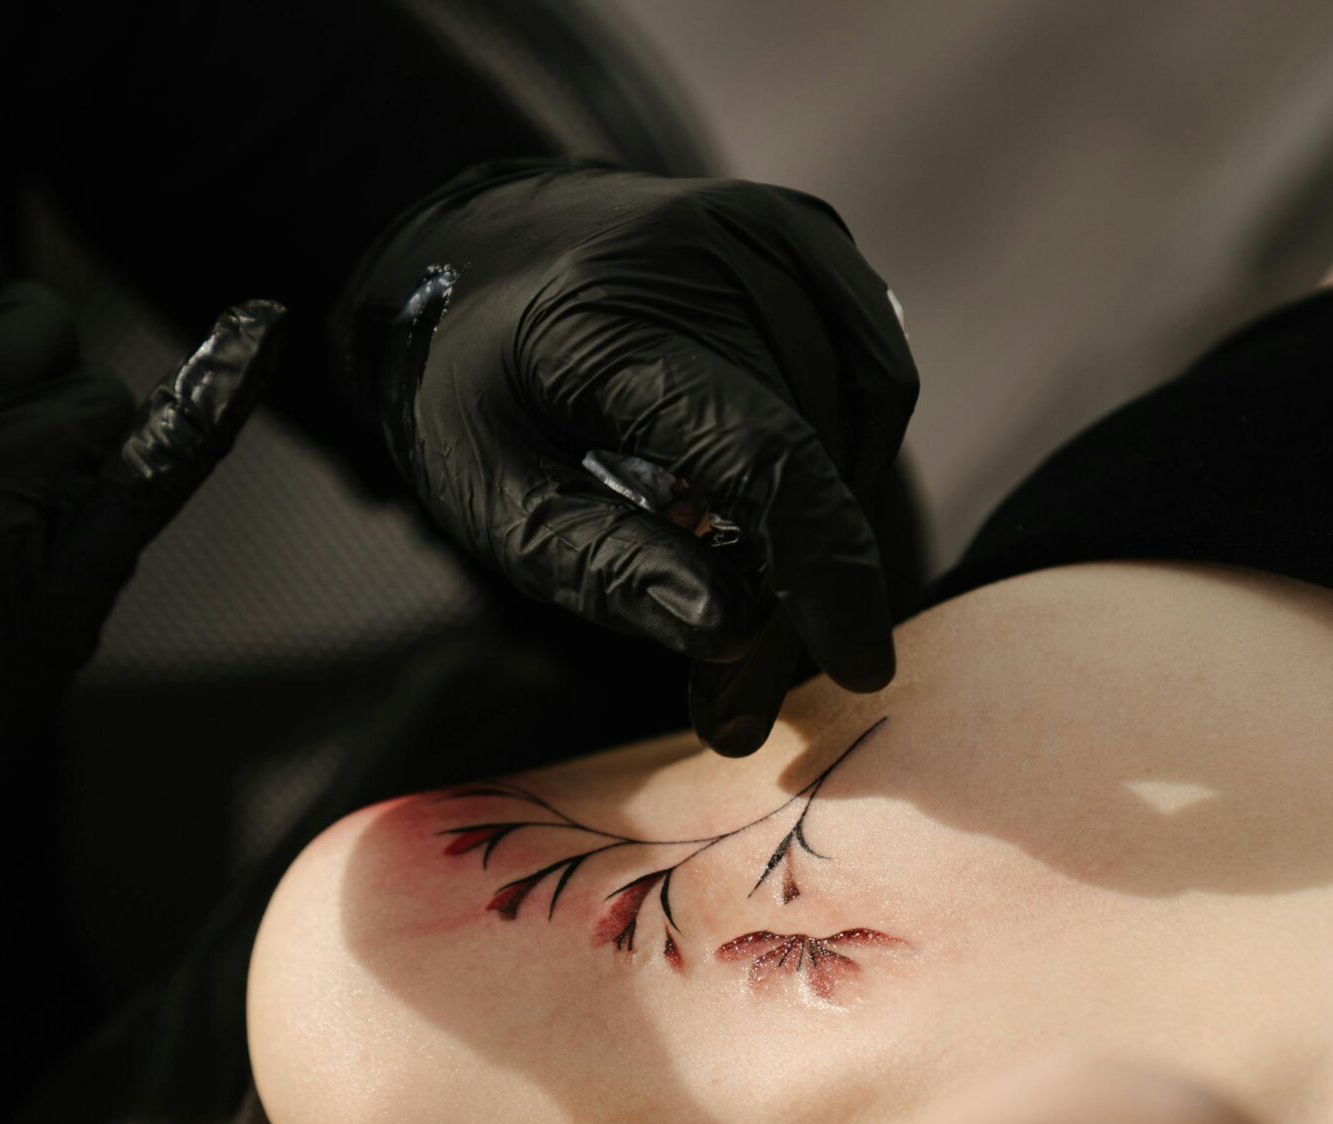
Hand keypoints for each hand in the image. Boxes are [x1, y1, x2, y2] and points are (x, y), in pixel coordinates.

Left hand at [334, 162, 919, 755]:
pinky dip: (836, 452)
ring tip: (739, 584)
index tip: (860, 667)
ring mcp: (773, 231)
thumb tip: (729, 633)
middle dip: (796, 576)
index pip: (764, 451)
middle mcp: (715, 250)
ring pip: (859, 415)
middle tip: (735, 682)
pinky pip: (866, 372)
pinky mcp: (809, 239)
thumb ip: (600, 566)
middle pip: (817, 448)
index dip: (823, 568)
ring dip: (821, 517)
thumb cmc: (468, 386)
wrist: (467, 251)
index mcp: (616, 319)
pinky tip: (765, 496)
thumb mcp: (490, 496)